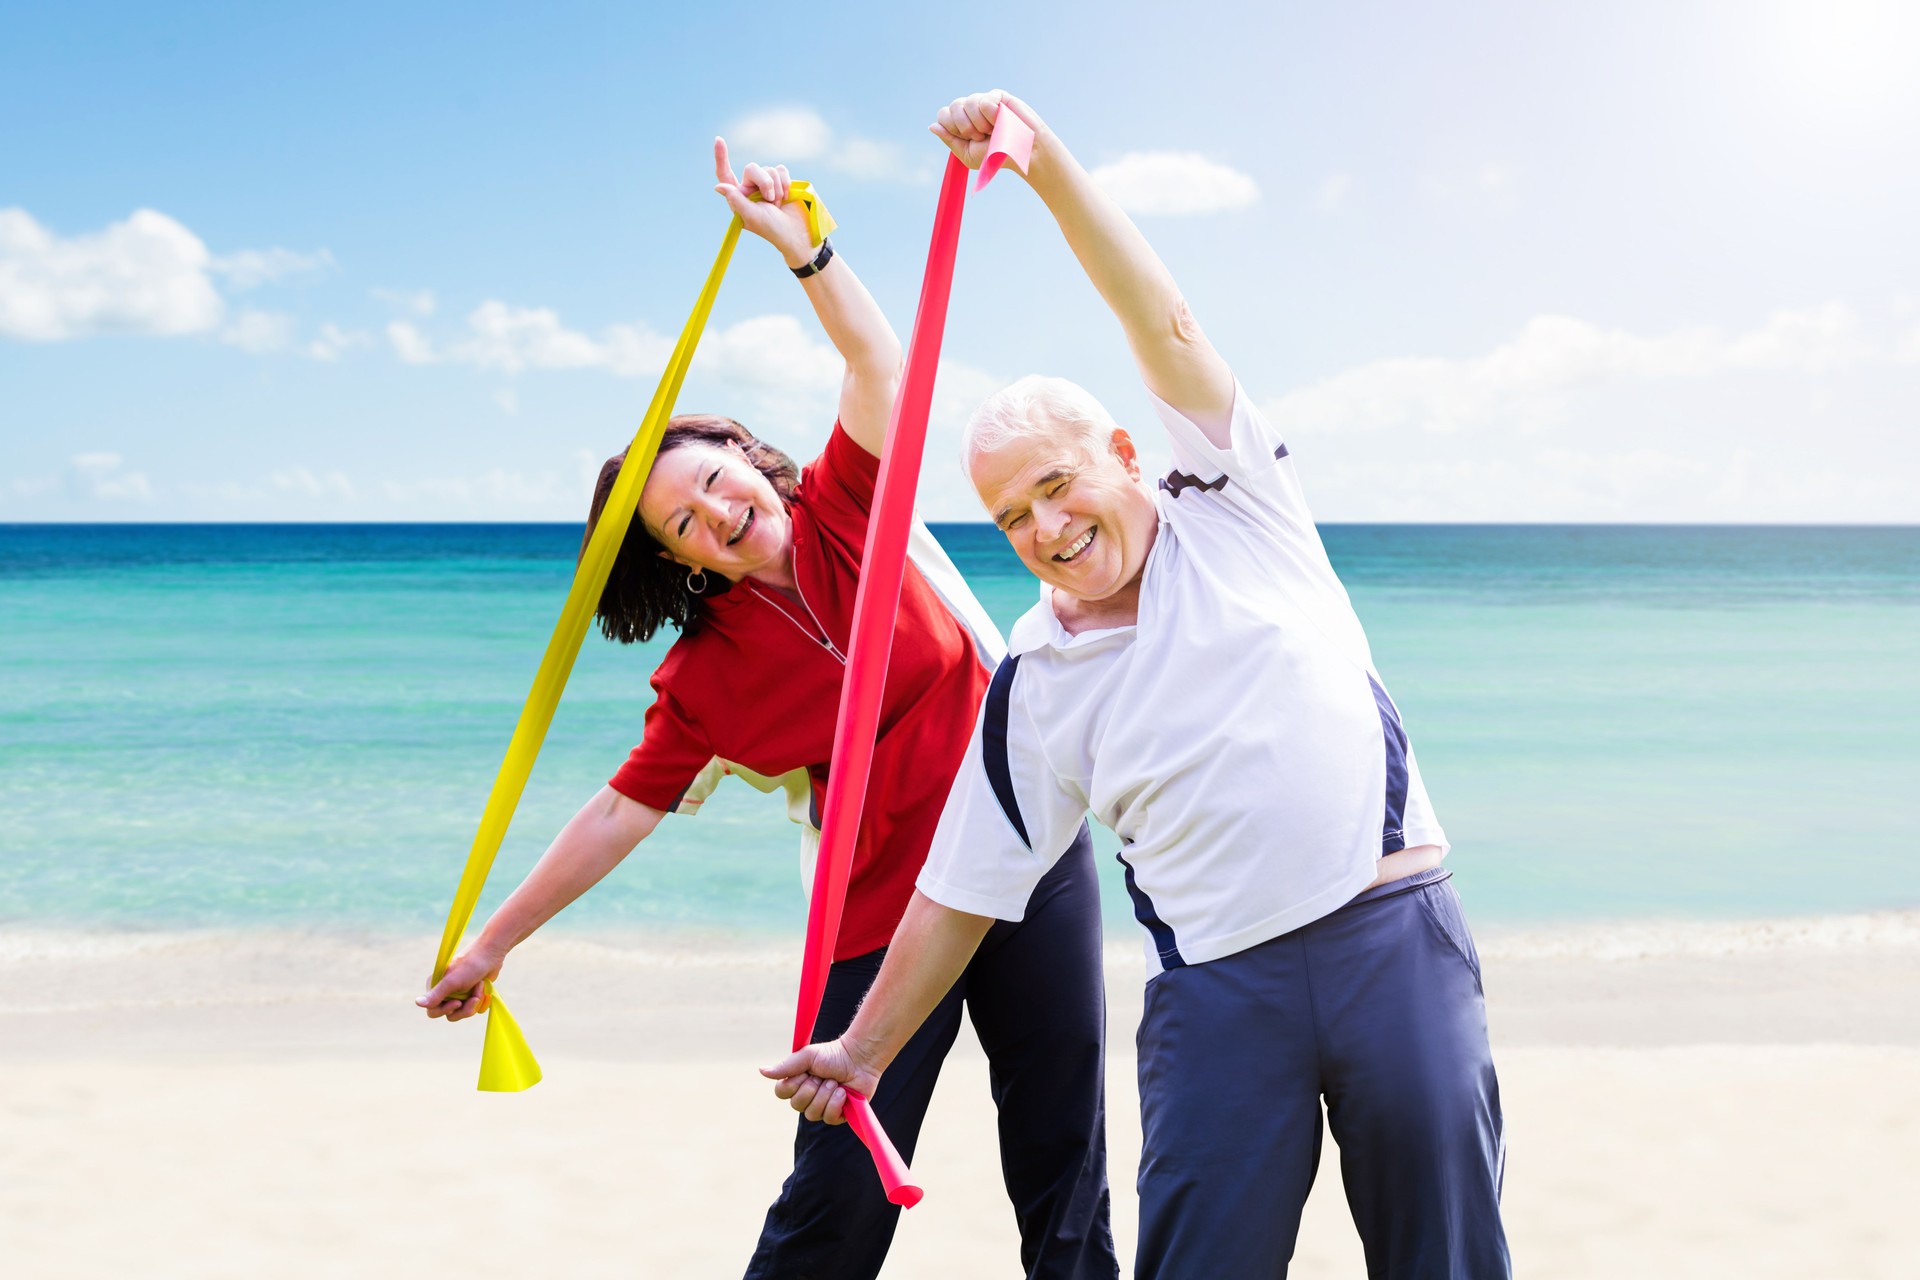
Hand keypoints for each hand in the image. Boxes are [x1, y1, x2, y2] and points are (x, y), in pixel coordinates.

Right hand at [416, 943, 504, 1021]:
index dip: (445, 1010)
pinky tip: (483, 988)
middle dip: (465, 1008)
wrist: (491, 954)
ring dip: (474, 1002)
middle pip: (450, 1014)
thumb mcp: (452, 981)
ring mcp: (458, 993)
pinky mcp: (470, 994)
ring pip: (462, 1012)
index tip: (457, 1003)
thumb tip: (417, 1003)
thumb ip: (436, 995)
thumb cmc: (470, 965)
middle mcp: (445, 991)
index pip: (433, 1011)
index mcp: (436, 986)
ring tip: (480, 988)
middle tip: (475, 997)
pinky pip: (473, 1008)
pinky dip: (480, 1001)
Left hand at [712, 137, 814, 267]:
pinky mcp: (782, 180)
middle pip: (751, 168)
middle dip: (765, 182)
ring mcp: (766, 184)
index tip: (718, 140)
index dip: (721, 157)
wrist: (797, 233)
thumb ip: (736, 200)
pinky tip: (787, 196)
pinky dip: (786, 182)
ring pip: (768, 168)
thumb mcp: (752, 216)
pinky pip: (781, 169)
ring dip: (777, 187)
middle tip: (771, 201)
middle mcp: (750, 188)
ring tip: (779, 204)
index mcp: (739, 197)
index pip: (725, 174)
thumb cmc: (772, 229)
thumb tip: (718, 186)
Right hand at [760, 1038, 881, 1124]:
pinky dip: (835, 1103)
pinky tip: (843, 1092)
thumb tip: (761, 1071)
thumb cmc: (833, 1055)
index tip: (806, 1072)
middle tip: (824, 1076)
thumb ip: (786, 1067)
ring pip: (812, 1114)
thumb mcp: (807, 1057)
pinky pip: (828, 1118)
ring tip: (835, 1083)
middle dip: (812, 1089)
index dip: (793, 1085)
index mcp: (797, 1083)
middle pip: (796, 1105)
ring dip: (825, 1095)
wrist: (860, 1058)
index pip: (781, 1093)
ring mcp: (822, 1107)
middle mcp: (807, 1097)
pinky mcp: (838, 1115)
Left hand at [929, 90, 1043, 172]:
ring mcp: (984, 101)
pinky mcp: (998, 96)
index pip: (943, 114)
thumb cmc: (996, 156)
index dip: (951, 127)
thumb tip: (932, 126)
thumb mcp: (968, 154)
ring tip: (991, 131)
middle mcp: (970, 110)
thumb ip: (949, 139)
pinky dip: (991, 116)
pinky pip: (984, 101)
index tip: (965, 138)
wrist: (1021, 154)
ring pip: (967, 102)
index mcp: (961, 123)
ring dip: (979, 123)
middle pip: (953, 106)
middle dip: (964, 127)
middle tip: (979, 137)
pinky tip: (1001, 121)